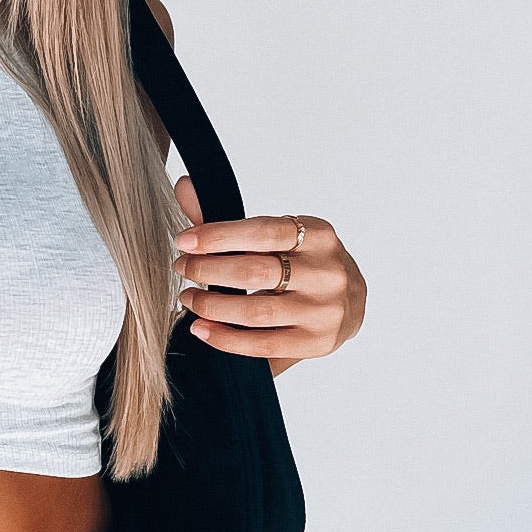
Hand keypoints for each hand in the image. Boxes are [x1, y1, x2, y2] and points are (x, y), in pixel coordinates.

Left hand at [171, 176, 365, 376]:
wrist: (349, 306)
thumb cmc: (305, 266)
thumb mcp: (278, 237)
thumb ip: (230, 220)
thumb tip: (184, 187)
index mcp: (319, 236)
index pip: (264, 232)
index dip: (218, 236)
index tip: (184, 241)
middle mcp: (327, 272)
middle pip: (255, 272)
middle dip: (207, 270)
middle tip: (182, 268)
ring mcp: (324, 311)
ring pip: (255, 312)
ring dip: (211, 306)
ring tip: (188, 298)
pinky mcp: (316, 343)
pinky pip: (261, 344)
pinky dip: (225, 338)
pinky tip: (202, 328)